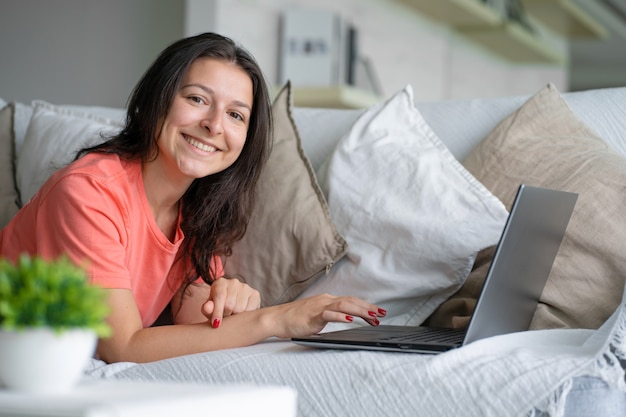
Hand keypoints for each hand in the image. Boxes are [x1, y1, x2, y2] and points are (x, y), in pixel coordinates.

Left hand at [202, 277, 260, 327]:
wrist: (231, 306)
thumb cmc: (218, 308)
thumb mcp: (209, 309)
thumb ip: (207, 309)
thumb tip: (207, 308)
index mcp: (220, 283)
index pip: (219, 296)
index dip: (217, 311)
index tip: (216, 324)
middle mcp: (233, 282)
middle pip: (230, 304)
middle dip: (226, 315)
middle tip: (225, 317)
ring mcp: (246, 287)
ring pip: (240, 308)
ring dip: (236, 316)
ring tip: (232, 316)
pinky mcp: (255, 294)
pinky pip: (251, 309)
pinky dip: (246, 316)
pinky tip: (241, 315)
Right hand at [270, 293, 386, 338]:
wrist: (277, 319)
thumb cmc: (295, 319)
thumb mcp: (317, 317)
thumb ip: (330, 316)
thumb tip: (346, 320)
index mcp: (327, 301)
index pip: (351, 301)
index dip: (366, 306)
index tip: (378, 313)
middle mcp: (325, 301)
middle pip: (351, 302)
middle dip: (368, 308)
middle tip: (382, 314)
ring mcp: (319, 307)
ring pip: (344, 305)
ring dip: (360, 311)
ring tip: (372, 317)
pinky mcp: (312, 315)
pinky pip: (329, 314)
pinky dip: (341, 316)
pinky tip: (350, 319)